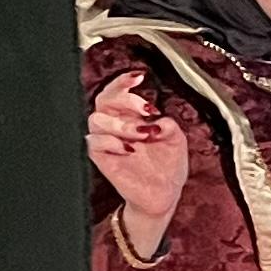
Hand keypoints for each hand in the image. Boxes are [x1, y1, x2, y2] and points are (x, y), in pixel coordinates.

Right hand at [85, 70, 184, 255]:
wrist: (165, 194)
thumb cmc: (168, 166)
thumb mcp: (176, 141)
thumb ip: (170, 126)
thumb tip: (159, 119)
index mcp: (132, 117)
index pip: (117, 93)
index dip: (122, 82)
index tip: (138, 77)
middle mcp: (116, 127)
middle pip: (103, 100)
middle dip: (123, 99)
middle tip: (145, 108)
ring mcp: (108, 142)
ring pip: (96, 120)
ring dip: (120, 123)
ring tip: (143, 134)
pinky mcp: (102, 159)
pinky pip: (93, 143)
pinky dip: (110, 142)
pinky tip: (129, 148)